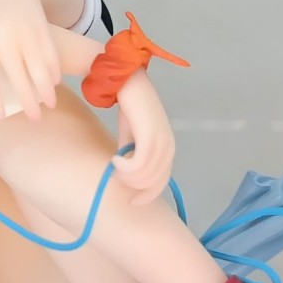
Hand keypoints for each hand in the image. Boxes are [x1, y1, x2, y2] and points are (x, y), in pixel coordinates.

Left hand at [0, 0, 60, 120]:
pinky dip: (54, 70)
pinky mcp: (41, 28)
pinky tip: (55, 83)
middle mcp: (4, 40)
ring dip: (46, 90)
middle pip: (17, 78)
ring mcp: (25, 34)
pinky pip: (50, 54)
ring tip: (49, 105)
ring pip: (39, 69)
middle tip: (35, 120)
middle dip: (28, 101)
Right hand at [110, 69, 175, 204]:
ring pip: (145, 176)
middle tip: (114, 174)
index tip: (130, 202)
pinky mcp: (150, 134)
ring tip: (114, 163)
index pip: (162, 181)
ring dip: (126, 176)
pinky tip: (115, 158)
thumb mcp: (130, 137)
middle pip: (154, 182)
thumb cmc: (128, 107)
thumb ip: (132, 156)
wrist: (126, 80)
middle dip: (133, 185)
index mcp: (167, 148)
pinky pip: (139, 164)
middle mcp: (168, 146)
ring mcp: (161, 140)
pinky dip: (124, 167)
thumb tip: (125, 179)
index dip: (147, 195)